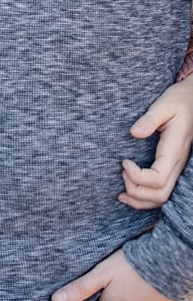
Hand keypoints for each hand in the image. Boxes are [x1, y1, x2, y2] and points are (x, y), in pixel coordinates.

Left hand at [53, 248, 183, 300]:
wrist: (168, 262)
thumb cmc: (131, 266)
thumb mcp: (101, 273)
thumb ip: (79, 288)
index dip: (98, 294)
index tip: (102, 282)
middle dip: (114, 297)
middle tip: (118, 279)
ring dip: (130, 299)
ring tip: (131, 280)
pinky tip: (144, 286)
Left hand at [120, 75, 192, 208]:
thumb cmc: (179, 101)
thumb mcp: (164, 104)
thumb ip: (149, 119)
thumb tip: (134, 132)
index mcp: (174, 151)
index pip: (158, 178)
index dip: (138, 177)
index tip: (124, 162)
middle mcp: (177, 163)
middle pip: (160, 194)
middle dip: (136, 191)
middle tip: (121, 173)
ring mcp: (177, 167)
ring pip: (163, 198)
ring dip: (140, 200)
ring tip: (121, 192)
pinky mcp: (173, 167)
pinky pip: (163, 191)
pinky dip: (146, 198)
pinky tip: (129, 191)